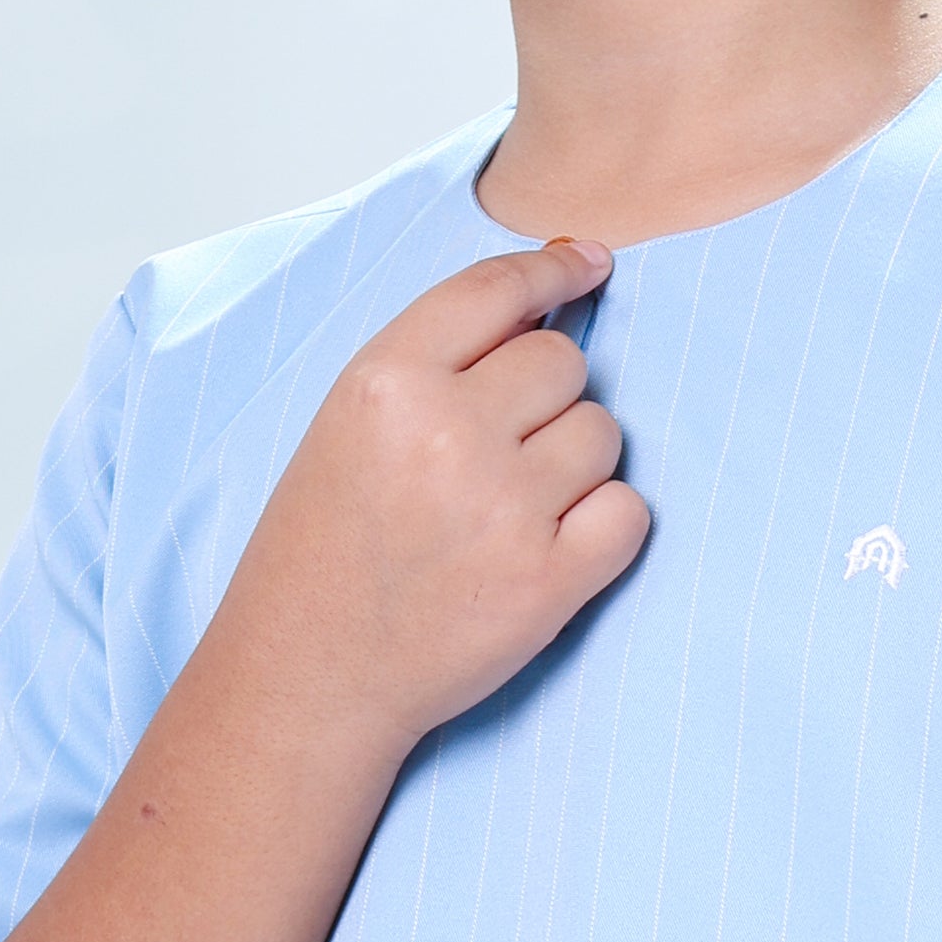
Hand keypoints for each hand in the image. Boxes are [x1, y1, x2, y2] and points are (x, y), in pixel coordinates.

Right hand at [213, 238, 649, 766]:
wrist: (311, 675)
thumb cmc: (326, 551)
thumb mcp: (348, 427)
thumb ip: (435, 364)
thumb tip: (548, 309)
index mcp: (386, 383)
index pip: (496, 290)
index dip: (555, 270)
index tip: (589, 266)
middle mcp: (448, 434)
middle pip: (565, 362)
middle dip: (548, 398)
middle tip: (501, 453)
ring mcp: (505, 508)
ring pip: (603, 433)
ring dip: (575, 465)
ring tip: (510, 511)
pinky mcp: (550, 579)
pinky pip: (630, 510)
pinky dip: (606, 526)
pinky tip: (553, 547)